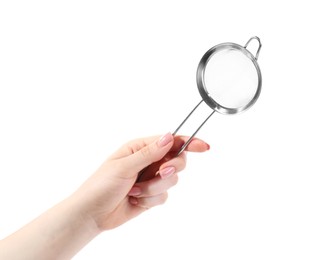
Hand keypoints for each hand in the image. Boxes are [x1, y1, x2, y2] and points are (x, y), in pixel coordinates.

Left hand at [73, 132, 208, 230]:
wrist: (92, 213)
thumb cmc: (101, 185)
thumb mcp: (124, 166)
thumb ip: (149, 153)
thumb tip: (169, 137)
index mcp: (140, 148)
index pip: (170, 142)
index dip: (189, 143)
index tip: (204, 147)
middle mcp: (148, 162)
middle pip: (177, 160)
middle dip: (170, 169)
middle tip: (160, 172)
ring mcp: (150, 179)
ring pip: (171, 181)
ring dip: (154, 188)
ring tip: (135, 190)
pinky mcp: (151, 195)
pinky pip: (164, 196)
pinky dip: (150, 199)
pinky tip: (135, 199)